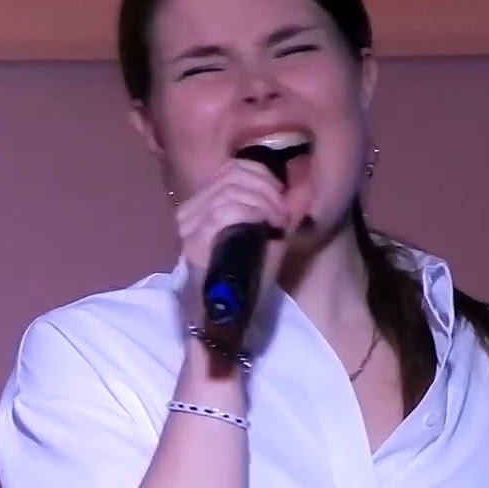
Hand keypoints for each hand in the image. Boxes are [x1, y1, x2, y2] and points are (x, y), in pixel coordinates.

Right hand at [173, 159, 311, 330]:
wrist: (230, 319)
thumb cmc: (249, 279)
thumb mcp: (269, 235)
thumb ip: (281, 205)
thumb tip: (299, 173)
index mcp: (204, 206)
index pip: (231, 168)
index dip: (262, 175)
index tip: (281, 197)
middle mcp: (190, 212)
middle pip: (232, 175)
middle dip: (267, 188)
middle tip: (282, 212)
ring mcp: (189, 226)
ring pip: (230, 191)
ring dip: (263, 201)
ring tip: (277, 221)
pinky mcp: (194, 241)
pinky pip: (225, 211)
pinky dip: (253, 212)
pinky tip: (268, 226)